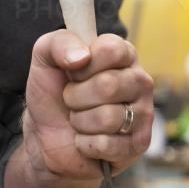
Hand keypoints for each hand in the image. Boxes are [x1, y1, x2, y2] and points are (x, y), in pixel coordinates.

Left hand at [23, 29, 153, 180]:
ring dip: (80, 122)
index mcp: (123, 54)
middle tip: (71, 100)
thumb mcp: (45, 59)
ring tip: (79, 120)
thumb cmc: (53, 94)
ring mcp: (143, 114)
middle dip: (76, 97)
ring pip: (108, 118)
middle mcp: (140, 81)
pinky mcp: (139, 144)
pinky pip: (107, 144)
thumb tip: (82, 56)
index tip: (72, 73)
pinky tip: (87, 140)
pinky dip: (85, 144)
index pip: (111, 50)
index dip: (83, 66)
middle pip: (109, 85)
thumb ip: (59, 43)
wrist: (46, 136)